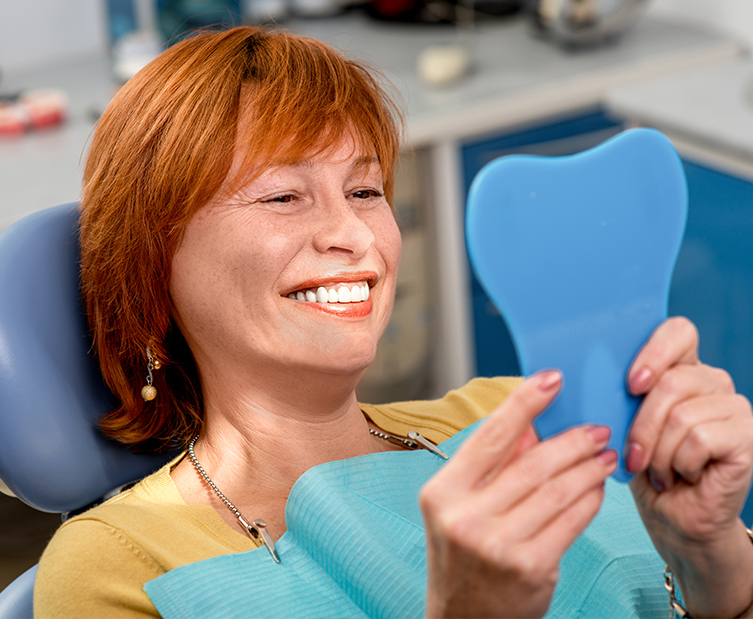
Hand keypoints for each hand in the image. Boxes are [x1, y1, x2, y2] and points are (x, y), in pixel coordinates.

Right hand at [420, 371, 616, 618]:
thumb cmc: (465, 557)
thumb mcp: (462, 507)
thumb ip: (493, 466)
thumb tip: (534, 424)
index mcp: (442, 492)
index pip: (489, 437)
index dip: (524, 403)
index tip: (551, 378)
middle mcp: (465, 517)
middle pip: (532, 463)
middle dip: (571, 440)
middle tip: (596, 428)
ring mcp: (498, 545)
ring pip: (557, 490)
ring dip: (588, 468)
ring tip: (605, 455)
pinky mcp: (531, 568)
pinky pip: (571, 521)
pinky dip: (590, 500)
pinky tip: (598, 488)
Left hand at [626, 317, 752, 616]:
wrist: (673, 519)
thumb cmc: (643, 469)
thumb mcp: (622, 424)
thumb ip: (617, 394)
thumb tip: (586, 375)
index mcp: (682, 368)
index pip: (678, 332)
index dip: (654, 352)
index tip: (631, 385)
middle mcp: (713, 382)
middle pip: (672, 380)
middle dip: (642, 425)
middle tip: (634, 454)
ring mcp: (735, 407)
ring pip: (683, 414)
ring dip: (659, 452)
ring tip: (660, 469)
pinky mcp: (748, 437)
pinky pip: (700, 438)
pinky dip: (680, 463)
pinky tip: (683, 476)